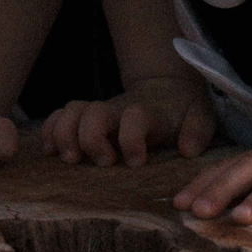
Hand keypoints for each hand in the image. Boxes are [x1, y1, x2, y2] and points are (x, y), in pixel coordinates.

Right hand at [42, 75, 216, 167]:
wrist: (165, 88)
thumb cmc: (182, 110)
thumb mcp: (200, 117)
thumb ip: (198, 131)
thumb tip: (186, 150)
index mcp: (148, 112)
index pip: (135, 117)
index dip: (132, 139)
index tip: (136, 161)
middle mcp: (118, 109)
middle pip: (94, 111)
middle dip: (92, 138)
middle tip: (104, 163)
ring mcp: (99, 112)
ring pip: (71, 111)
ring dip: (65, 134)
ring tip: (71, 160)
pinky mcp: (84, 118)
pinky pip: (58, 116)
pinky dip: (50, 131)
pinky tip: (51, 152)